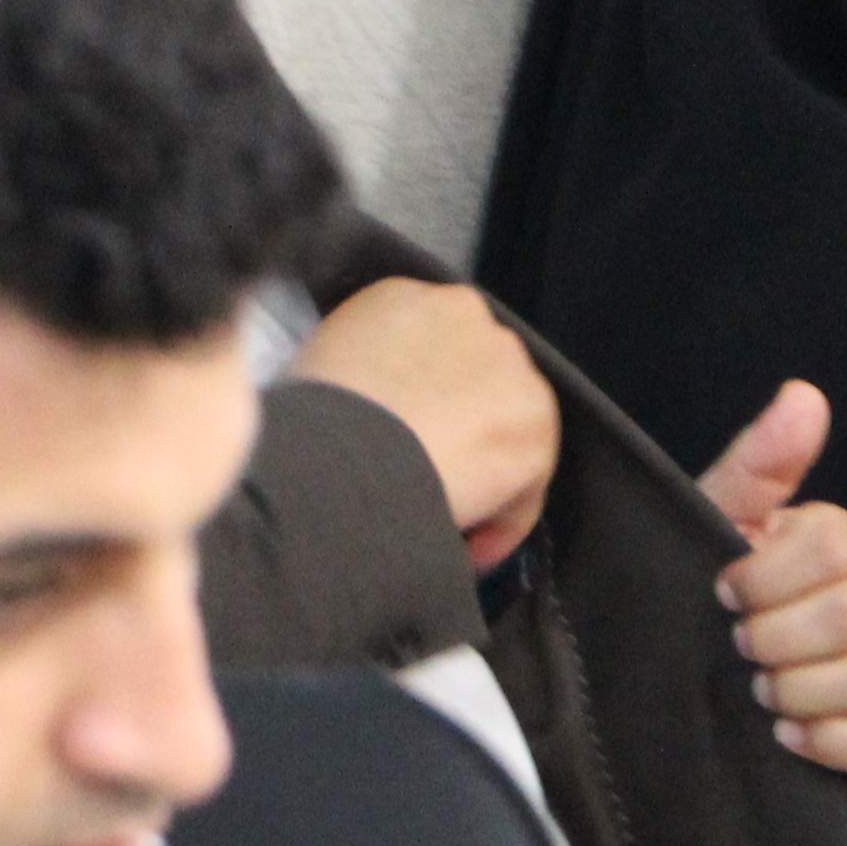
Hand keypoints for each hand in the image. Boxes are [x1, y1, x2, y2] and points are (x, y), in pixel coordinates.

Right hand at [291, 278, 559, 568]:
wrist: (342, 459)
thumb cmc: (309, 430)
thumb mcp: (316, 376)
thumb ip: (359, 374)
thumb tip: (377, 415)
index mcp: (401, 297)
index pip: (428, 345)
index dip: (417, 400)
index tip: (399, 443)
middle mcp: (463, 312)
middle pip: (473, 379)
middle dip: (455, 431)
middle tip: (422, 482)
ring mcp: (508, 362)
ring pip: (505, 427)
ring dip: (481, 473)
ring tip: (444, 520)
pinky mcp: (537, 418)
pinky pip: (526, 480)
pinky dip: (503, 520)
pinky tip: (468, 548)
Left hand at [697, 381, 846, 785]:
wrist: (686, 693)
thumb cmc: (706, 600)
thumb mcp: (713, 526)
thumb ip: (757, 465)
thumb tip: (804, 394)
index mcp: (844, 552)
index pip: (840, 545)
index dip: (769, 575)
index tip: (721, 592)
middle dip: (779, 636)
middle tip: (737, 646)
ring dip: (805, 690)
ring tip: (759, 693)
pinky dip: (841, 743)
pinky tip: (789, 736)